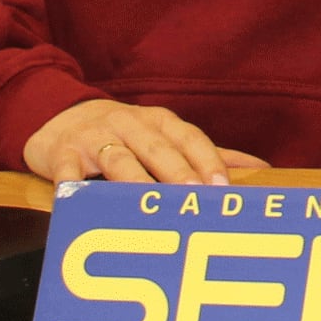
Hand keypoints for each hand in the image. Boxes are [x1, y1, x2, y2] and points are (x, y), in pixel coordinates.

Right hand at [23, 99, 264, 186]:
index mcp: (159, 121)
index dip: (206, 160)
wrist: (59, 117)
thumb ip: (207, 153)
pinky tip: (80, 199)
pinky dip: (73, 182)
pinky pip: (68, 167)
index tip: (222, 186)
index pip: (189, 138)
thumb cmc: (123, 135)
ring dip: (134, 180)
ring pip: (118, 158)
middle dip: (177, 172)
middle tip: (192, 198)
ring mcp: (95, 137)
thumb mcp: (163, 136)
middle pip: (157, 148)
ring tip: (147, 204)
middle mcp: (130, 124)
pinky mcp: (63, 151)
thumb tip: (260, 169)